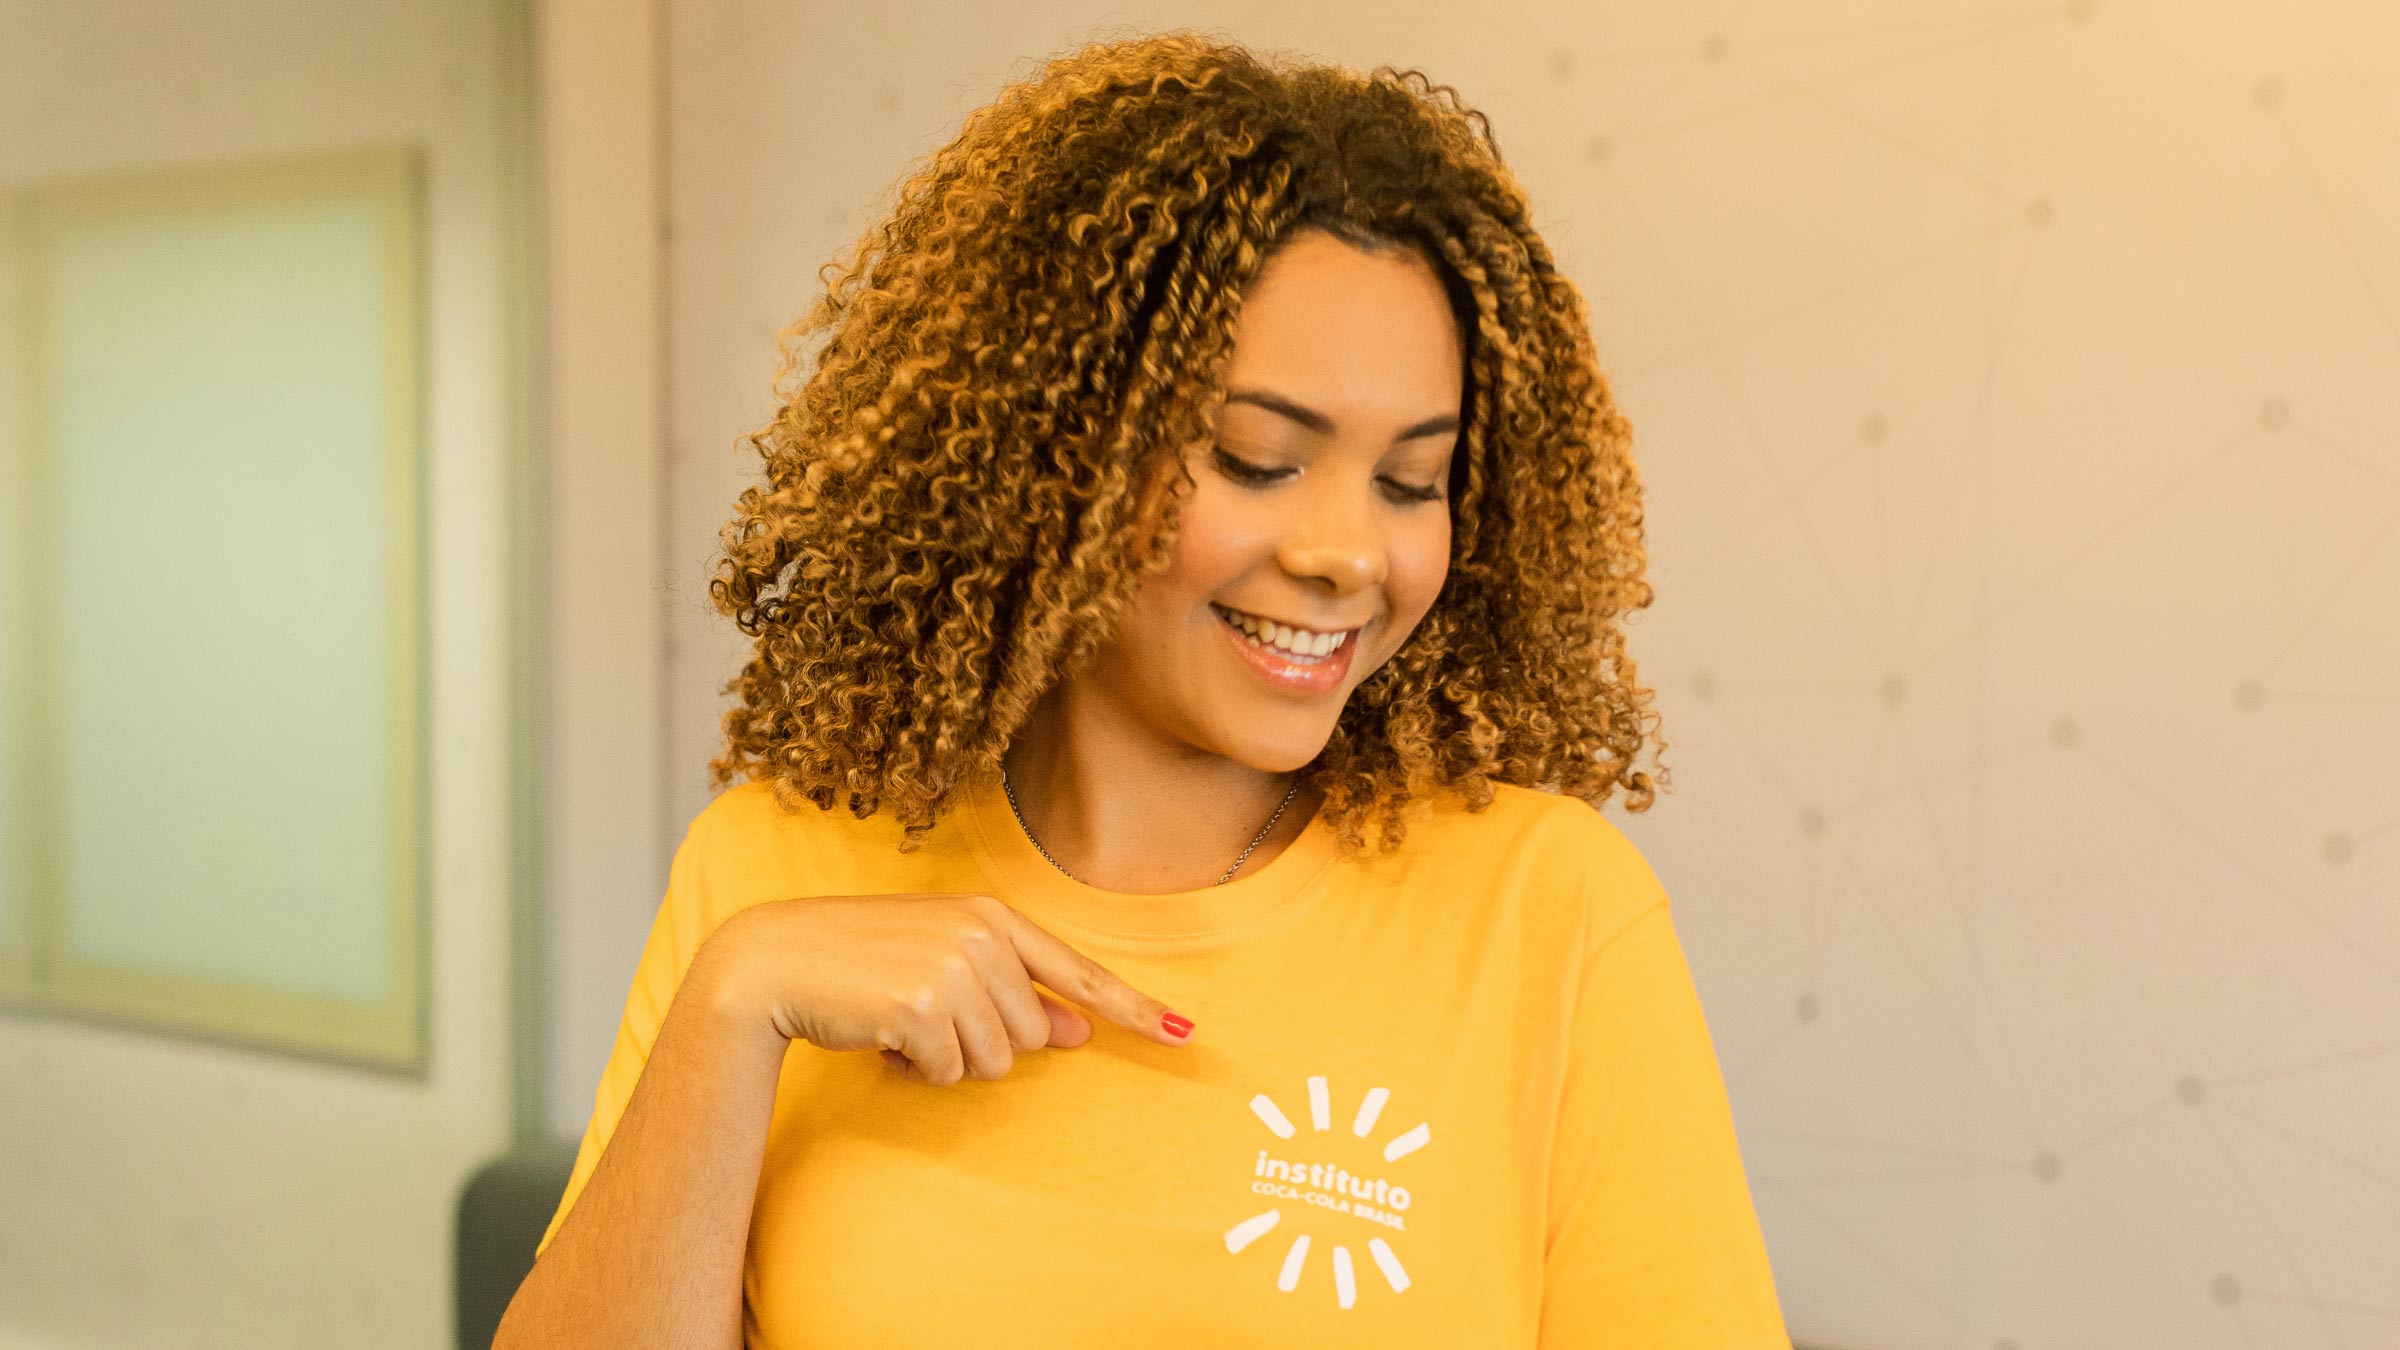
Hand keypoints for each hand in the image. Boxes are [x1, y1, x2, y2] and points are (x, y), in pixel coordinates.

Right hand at [704, 892, 1193, 1083]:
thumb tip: (1075, 1032)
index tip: (1185, 1033)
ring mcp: (955, 968)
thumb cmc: (860, 962)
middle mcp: (982, 934)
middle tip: (923, 1016)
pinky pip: (950, 1071)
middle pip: (1031, 1034)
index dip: (1133, 1007)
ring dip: (947, 1059)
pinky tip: (881, 1037)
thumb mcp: (942, 962)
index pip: (1077, 970)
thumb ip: (1012, 991)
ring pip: (994, 1059)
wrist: (774, 960)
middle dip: (983, 1042)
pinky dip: (917, 1069)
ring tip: (899, 1023)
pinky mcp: (923, 1007)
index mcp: (993, 915)